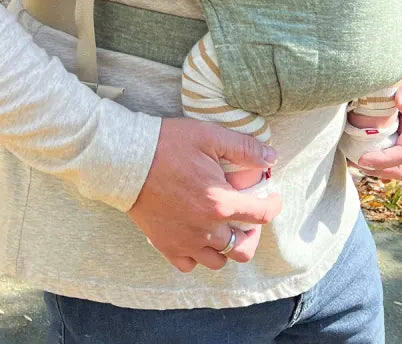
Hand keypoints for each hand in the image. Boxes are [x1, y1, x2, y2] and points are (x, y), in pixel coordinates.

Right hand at [127, 117, 280, 272]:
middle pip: (243, 248)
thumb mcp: (209, 136)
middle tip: (248, 216)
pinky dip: (197, 256)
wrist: (127, 159)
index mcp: (220, 202)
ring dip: (226, 247)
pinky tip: (197, 237)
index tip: (275, 198)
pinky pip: (189, 264)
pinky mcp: (165, 245)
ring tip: (223, 227)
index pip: (261, 215)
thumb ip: (244, 148)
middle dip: (253, 233)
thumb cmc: (168, 144)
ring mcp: (185, 241)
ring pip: (218, 262)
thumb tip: (271, 157)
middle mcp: (206, 229)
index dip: (274, 206)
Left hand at [355, 60, 401, 180]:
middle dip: (377, 170)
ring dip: (372, 167)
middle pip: (399, 167)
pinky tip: (350, 149)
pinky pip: (382, 153)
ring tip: (348, 157)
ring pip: (391, 165)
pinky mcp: (391, 131)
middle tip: (351, 162)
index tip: (361, 160)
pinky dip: (368, 156)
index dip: (383, 161)